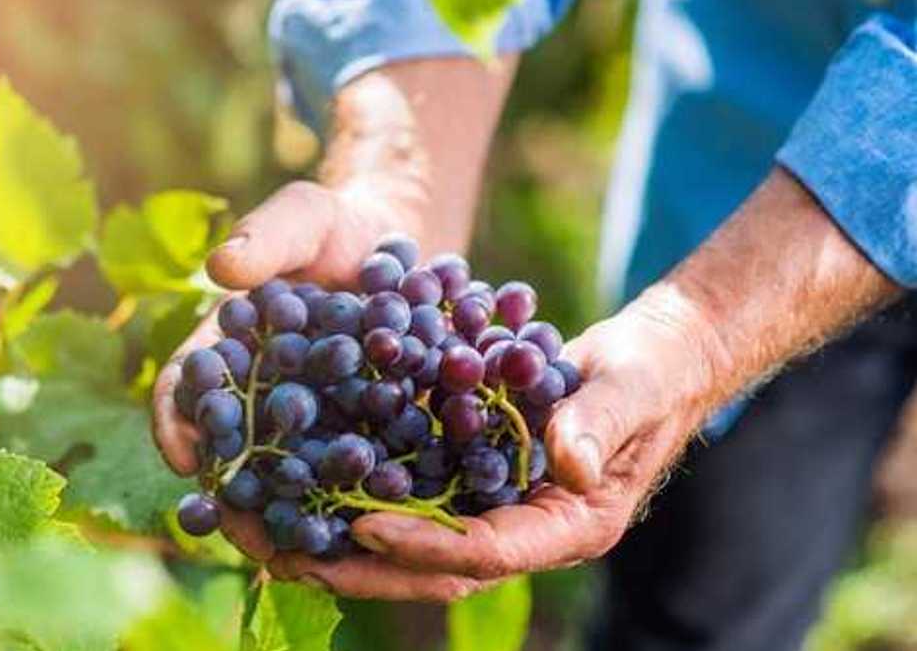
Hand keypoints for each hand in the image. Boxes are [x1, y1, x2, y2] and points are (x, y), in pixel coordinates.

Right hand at [150, 178, 424, 557]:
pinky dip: (354, 506)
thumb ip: (265, 238)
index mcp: (223, 353)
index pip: (183, 392)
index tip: (182, 454)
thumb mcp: (302, 218)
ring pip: (288, 482)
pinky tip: (372, 535)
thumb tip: (219, 267)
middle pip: (232, 456)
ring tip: (309, 557)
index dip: (176, 422)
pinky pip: (349, 479)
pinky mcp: (359, 438)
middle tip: (247, 534)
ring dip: (293, 520)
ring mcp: (306, 426)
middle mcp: (255, 399)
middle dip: (236, 499)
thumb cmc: (334, 226)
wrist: (398, 242)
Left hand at [266, 287, 729, 599]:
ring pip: (414, 543)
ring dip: (348, 543)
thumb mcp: (633, 387)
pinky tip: (307, 481)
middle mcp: (525, 530)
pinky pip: (413, 498)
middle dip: (364, 566)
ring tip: (277, 531)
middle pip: (436, 568)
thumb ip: (601, 424)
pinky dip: (362, 494)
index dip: (424, 543)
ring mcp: (496, 509)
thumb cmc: (652, 372)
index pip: (487, 551)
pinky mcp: (473, 479)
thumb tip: (570, 464)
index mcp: (569, 525)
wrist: (650, 361)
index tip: (361, 525)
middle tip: (289, 552)